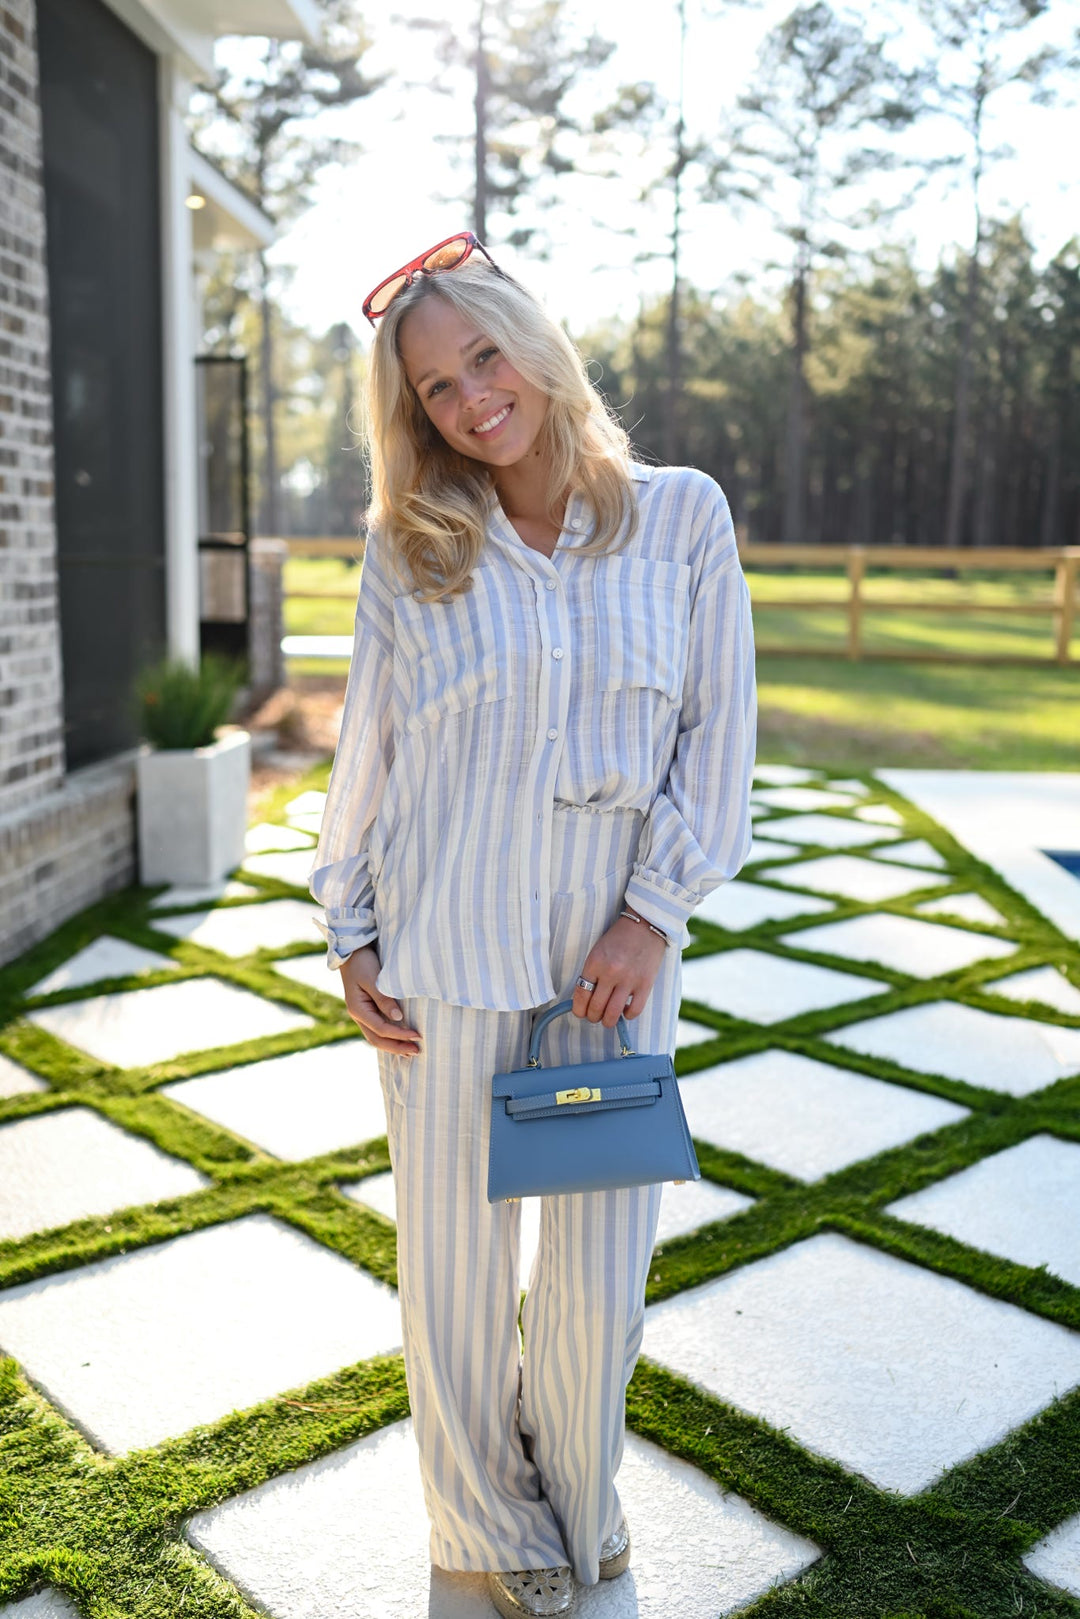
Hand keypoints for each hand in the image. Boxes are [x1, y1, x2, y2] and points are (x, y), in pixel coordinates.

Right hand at [338, 944, 422, 1055]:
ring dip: (393, 1045)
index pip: (381, 1029)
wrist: (351, 951)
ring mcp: (361, 1014)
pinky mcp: (367, 1010)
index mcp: (358, 1009)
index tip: (418, 1035)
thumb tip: (398, 1019)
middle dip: (397, 1047)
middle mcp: (358, 1015)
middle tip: (417, 1051)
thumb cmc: (363, 962)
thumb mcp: (373, 978)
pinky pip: (377, 1029)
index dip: (400, 1035)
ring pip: (376, 1037)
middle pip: (377, 1039)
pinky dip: (389, 1037)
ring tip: (410, 1051)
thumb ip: (384, 999)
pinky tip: (400, 1040)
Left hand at [570, 913, 666, 1028]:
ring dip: (607, 1021)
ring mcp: (629, 979)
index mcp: (594, 962)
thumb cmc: (618, 938)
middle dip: (592, 1017)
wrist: (646, 924)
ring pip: (613, 1014)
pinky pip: (634, 1011)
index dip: (578, 1009)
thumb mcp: (598, 952)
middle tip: (594, 1016)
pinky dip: (628, 1015)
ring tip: (608, 1019)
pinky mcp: (646, 984)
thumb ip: (592, 974)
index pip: (581, 995)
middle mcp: (610, 972)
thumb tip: (586, 1000)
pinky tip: (626, 1010)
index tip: (580, 1013)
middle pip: (595, 1007)